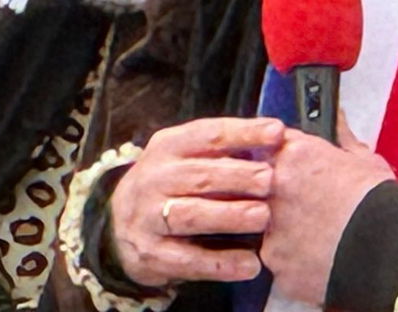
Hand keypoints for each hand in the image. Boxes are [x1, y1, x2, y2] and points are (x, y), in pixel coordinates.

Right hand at [108, 117, 283, 289]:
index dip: (244, 133)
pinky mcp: (150, 255)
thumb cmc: (175, 182)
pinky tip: (250, 265)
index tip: (277, 132)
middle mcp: (153, 178)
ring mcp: (147, 218)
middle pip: (199, 176)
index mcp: (168, 146)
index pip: (208, 135)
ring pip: (190, 215)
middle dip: (238, 176)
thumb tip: (277, 138)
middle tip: (270, 180)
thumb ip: (226, 149)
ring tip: (263, 216)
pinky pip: (187, 260)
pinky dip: (220, 263)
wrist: (120, 223)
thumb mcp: (188, 156)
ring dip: (229, 216)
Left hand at [260, 114, 397, 304]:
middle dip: (270, 190)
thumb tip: (336, 116)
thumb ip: (341, 137)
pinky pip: (272, 258)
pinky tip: (311, 259)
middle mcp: (274, 188)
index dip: (278, 154)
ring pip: (259, 224)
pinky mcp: (272, 262)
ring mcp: (269, 227)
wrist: (385, 248)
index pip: (268, 144)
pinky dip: (288, 259)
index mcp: (295, 156)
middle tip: (300, 202)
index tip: (289, 163)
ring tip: (309, 236)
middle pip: (255, 183)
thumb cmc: (378, 202)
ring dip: (277, 226)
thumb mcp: (365, 159)